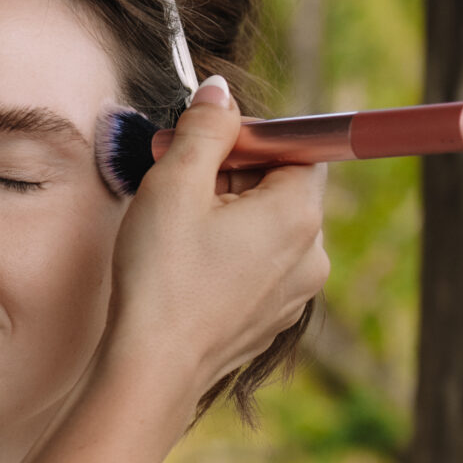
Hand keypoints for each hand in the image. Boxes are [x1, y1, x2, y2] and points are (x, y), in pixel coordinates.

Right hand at [106, 75, 328, 404]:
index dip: (246, 137)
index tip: (202, 143)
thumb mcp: (174, 184)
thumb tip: (220, 93)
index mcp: (298, 213)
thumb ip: (204, 128)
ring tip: (175, 228)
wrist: (152, 370)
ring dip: (227, 215)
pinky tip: (185, 265)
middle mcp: (311, 254)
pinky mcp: (271, 319)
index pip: (296, 145)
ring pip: (267, 228)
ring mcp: (294, 293)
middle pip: (281, 186)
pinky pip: (257, 267)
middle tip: (174, 178)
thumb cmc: (161, 278)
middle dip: (230, 175)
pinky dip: (227, 255)